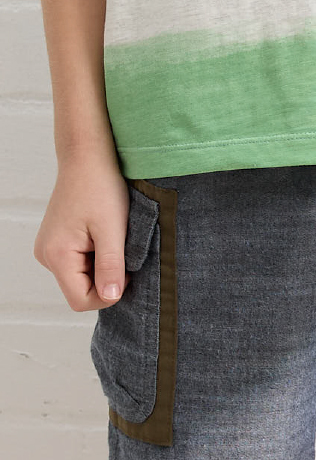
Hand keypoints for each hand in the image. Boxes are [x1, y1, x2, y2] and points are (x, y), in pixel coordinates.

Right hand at [33, 157, 131, 311]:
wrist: (88, 158)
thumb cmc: (101, 188)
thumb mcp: (113, 231)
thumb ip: (110, 266)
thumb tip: (110, 297)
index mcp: (57, 255)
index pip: (81, 300)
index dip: (109, 293)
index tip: (125, 269)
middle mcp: (47, 256)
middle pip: (81, 292)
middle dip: (106, 279)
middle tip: (121, 250)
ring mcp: (50, 250)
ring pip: (83, 279)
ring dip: (103, 267)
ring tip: (111, 239)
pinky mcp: (58, 243)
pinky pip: (81, 265)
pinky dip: (97, 257)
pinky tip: (104, 236)